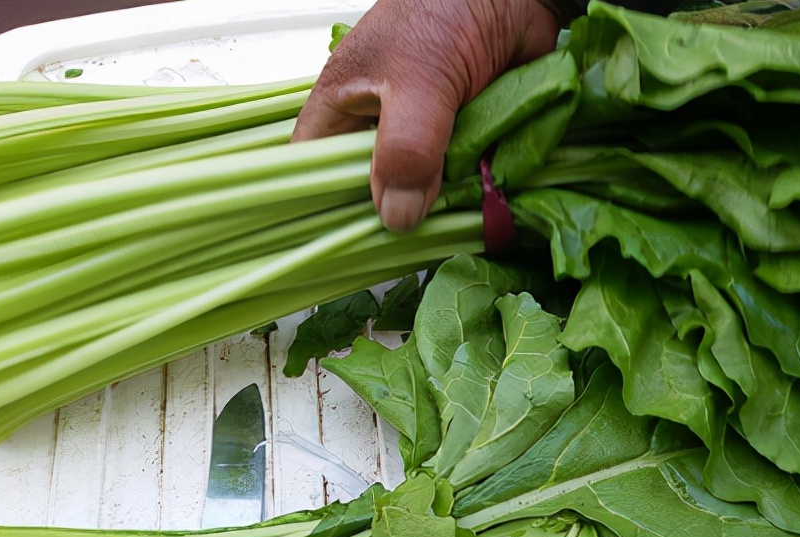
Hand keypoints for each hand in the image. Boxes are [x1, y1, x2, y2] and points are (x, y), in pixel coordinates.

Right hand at [292, 0, 562, 230]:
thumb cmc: (449, 8)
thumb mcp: (420, 80)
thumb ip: (406, 148)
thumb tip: (395, 217)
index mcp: (341, 108)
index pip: (311, 175)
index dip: (321, 213)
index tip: (346, 249)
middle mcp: (376, 130)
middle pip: (370, 197)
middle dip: (395, 219)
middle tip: (416, 245)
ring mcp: (421, 141)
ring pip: (420, 197)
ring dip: (442, 209)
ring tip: (458, 222)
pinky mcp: (462, 145)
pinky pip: (462, 187)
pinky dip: (476, 194)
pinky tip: (488, 206)